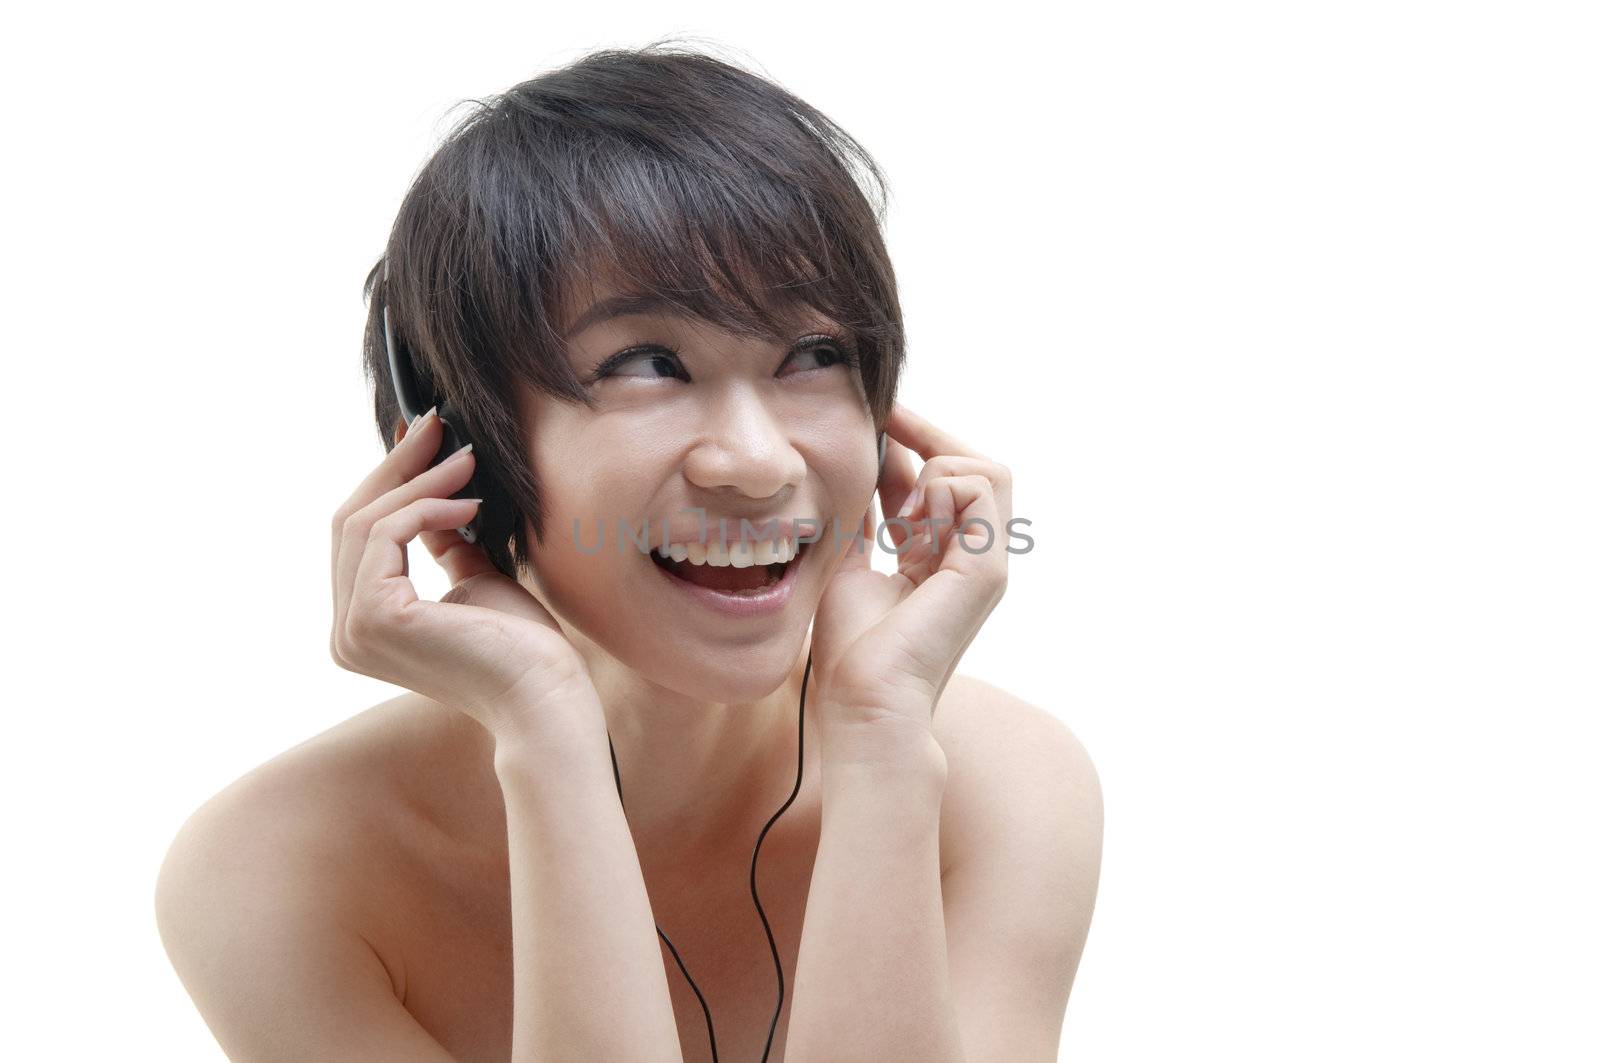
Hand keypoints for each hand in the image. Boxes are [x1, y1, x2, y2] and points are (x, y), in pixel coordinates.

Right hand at [329, 409, 597, 740]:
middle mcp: (343, 634)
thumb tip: (431, 491)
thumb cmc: (523, 647)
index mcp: (360, 628)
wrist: (546, 696)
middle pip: (351, 523)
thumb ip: (441, 541)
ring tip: (468, 461)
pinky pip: (387, 534)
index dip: (390, 482)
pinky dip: (428, 507)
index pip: (359, 538)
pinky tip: (470, 504)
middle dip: (398, 468)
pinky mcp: (373, 618)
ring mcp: (351, 630)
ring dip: (420, 482)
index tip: (427, 438)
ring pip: (366, 523)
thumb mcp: (474, 578)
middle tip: (437, 425)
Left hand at [811, 402, 1012, 740]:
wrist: (863, 702)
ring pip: (985, 470)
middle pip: (977, 466)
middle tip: (887, 423)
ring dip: (933, 470)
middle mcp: (973, 558)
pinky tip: (907, 522)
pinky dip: (939, 488)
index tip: (878, 419)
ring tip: (896, 509)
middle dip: (930, 437)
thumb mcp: (850, 563)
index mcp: (943, 559)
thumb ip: (863, 520)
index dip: (913, 443)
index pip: (943, 481)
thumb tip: (858, 473)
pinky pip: (979, 489)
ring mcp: (986, 564)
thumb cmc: (853, 650)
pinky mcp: (985, 570)